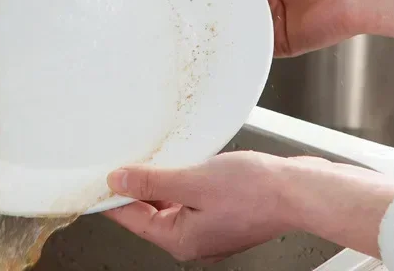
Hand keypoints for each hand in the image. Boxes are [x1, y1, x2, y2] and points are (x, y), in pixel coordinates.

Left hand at [106, 152, 393, 263]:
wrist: (297, 189)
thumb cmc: (254, 190)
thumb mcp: (192, 181)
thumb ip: (151, 182)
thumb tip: (117, 181)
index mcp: (180, 239)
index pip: (131, 217)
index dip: (112, 193)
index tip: (97, 175)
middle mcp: (192, 239)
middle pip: (148, 210)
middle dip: (136, 184)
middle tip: (125, 156)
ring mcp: (207, 227)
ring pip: (168, 201)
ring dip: (160, 179)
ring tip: (155, 154)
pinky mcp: (220, 213)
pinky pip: (188, 196)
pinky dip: (180, 178)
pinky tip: (181, 160)